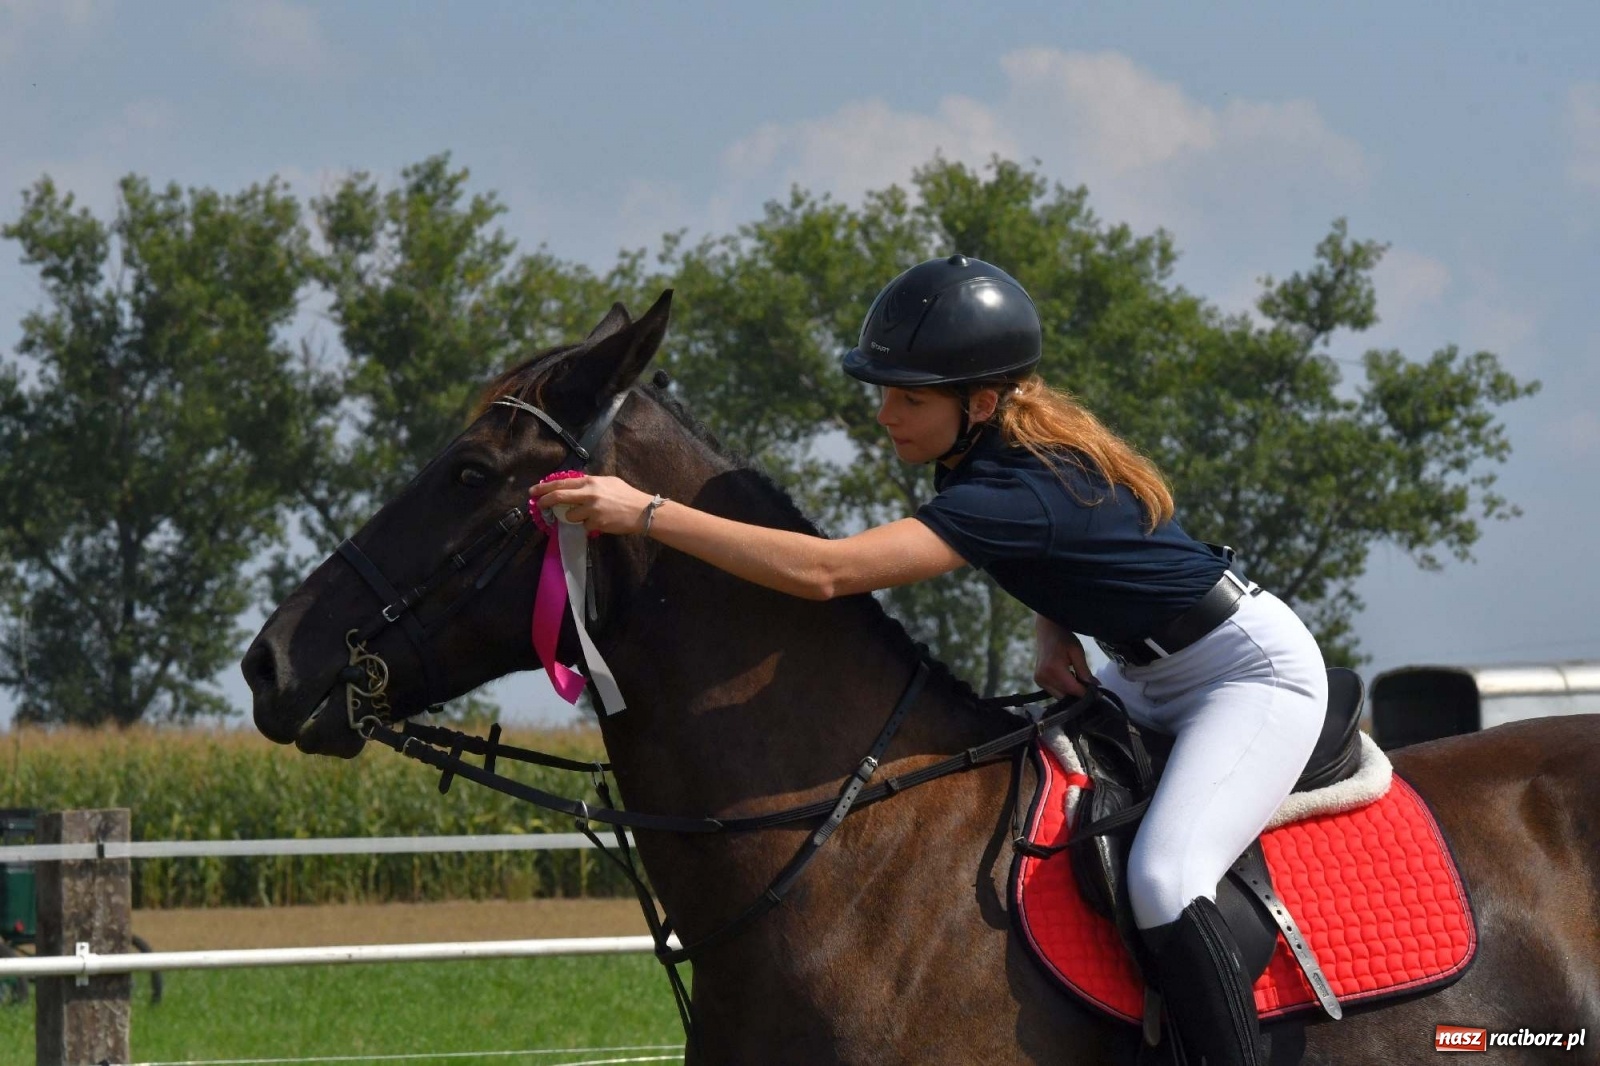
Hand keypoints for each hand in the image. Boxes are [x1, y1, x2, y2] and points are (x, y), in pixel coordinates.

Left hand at [527, 475, 655, 534]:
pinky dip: (589, 526)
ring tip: (589, 516)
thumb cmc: (626, 495)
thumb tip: (575, 486)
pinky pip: (584, 526)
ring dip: (575, 518)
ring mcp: (591, 509)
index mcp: (591, 481)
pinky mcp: (596, 523)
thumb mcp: (608, 482)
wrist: (641, 511)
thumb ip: (591, 484)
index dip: (546, 487)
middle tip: (538, 504)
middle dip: (545, 501)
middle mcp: (589, 493)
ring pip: (570, 516)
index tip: (535, 491)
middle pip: (559, 497)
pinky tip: (601, 522)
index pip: (562, 483)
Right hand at [1033, 614, 1090, 697]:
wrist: (1047, 630)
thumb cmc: (1063, 638)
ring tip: (1078, 678)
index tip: (1098, 694)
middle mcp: (1043, 677)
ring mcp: (1039, 680)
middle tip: (1090, 686)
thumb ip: (1085, 671)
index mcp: (1053, 669)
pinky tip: (1068, 677)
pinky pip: (1054, 691)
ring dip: (1071, 691)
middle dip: (1079, 693)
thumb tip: (1095, 687)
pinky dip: (1063, 688)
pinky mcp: (1038, 681)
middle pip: (1066, 695)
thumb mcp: (1077, 652)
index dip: (1087, 693)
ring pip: (1060, 696)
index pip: (1073, 689)